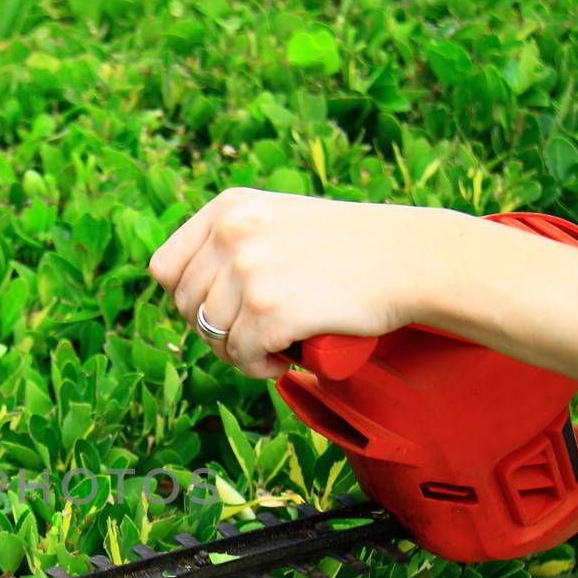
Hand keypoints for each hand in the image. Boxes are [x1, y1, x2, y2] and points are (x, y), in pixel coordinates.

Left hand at [148, 188, 468, 378]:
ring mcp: (249, 272)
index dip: (186, 299)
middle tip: (253, 336)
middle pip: (186, 307)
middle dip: (213, 331)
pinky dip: (259, 368)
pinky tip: (283, 361)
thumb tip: (180, 288)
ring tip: (274, 348)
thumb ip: (235, 239)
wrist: (411, 259)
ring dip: (238, 353)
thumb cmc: (350, 248)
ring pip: (213, 336)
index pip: (165, 269)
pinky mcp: (270, 311)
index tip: (219, 311)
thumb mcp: (278, 222)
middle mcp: (232, 234)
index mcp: (228, 209)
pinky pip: (242, 356)